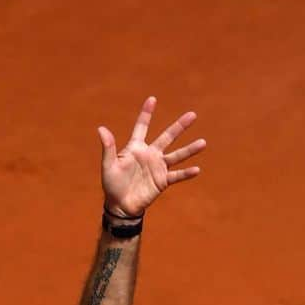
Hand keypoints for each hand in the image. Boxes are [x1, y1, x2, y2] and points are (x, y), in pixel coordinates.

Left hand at [98, 96, 204, 217]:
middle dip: (179, 126)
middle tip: (192, 115)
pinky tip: (196, 170)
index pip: (142, 127)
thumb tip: (101, 129)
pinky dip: (186, 173)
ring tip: (203, 142)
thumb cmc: (112, 185)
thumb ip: (108, 148)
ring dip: (189, 149)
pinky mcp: (162, 181)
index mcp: (136, 148)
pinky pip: (176, 176)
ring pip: (177, 155)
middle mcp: (150, 154)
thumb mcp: (108, 166)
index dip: (146, 114)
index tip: (152, 99)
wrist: (120, 206)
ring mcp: (158, 167)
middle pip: (167, 137)